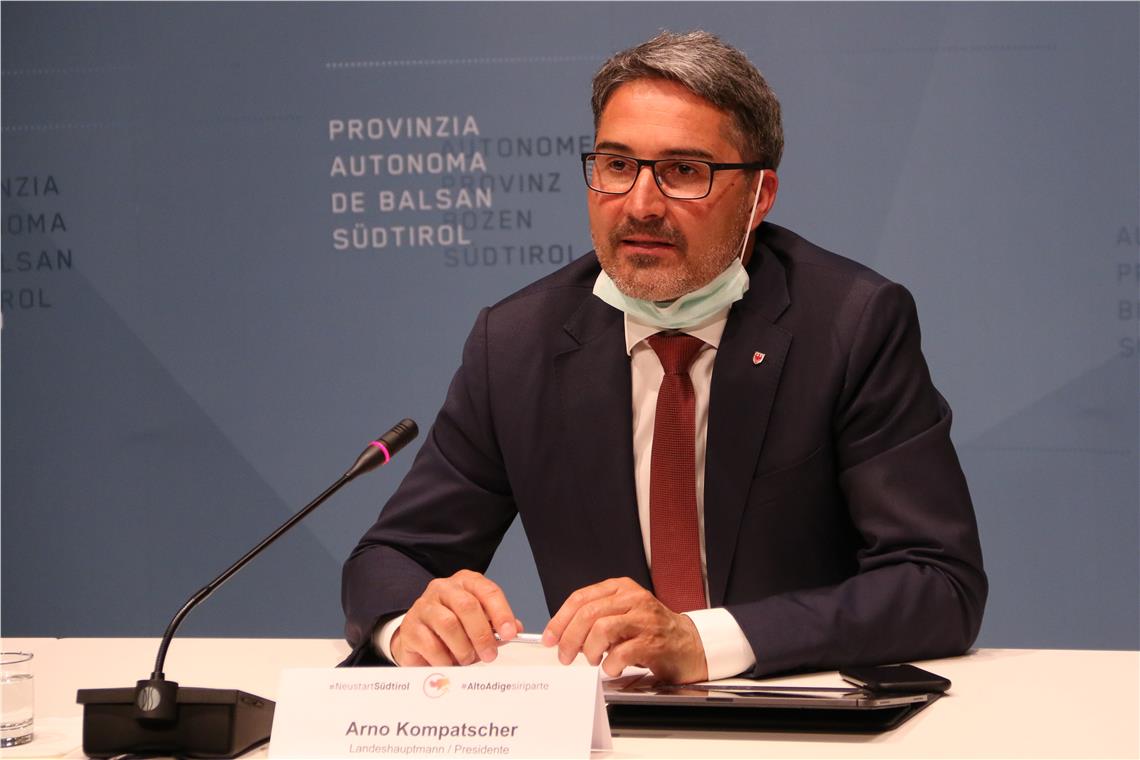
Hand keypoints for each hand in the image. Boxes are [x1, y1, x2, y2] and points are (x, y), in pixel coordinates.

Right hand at [391, 569, 519, 666]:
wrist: (418, 636)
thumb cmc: (453, 627)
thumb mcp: (478, 622)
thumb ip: (496, 624)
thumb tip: (515, 629)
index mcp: (465, 582)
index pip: (488, 591)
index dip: (501, 613)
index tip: (509, 633)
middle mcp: (444, 588)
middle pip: (467, 606)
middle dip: (482, 634)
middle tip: (490, 654)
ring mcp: (424, 605)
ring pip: (449, 624)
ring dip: (463, 648)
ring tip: (467, 659)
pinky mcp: (410, 626)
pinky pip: (430, 644)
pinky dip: (444, 658)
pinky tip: (448, 663)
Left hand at [541, 577, 707, 683]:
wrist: (689, 644)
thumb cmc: (651, 631)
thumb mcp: (623, 614)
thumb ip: (597, 617)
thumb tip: (563, 634)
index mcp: (621, 588)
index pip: (581, 598)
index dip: (560, 619)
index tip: (550, 638)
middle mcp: (633, 599)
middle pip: (588, 613)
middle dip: (569, 638)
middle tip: (565, 656)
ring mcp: (645, 619)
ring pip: (602, 628)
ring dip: (589, 650)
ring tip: (592, 660)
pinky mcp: (653, 641)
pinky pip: (621, 653)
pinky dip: (610, 665)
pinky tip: (611, 668)